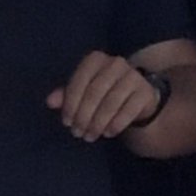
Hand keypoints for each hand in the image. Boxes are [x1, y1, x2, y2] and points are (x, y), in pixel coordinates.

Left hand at [45, 51, 159, 141]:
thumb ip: (65, 95)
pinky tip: (108, 133)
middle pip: (94, 93)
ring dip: (98, 123)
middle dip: (83, 116)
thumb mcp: (82, 92)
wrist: (135, 97)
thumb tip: (49, 102)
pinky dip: (116, 124)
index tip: (66, 122)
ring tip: (90, 136)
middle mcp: (115, 63)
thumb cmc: (102, 92)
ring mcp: (132, 76)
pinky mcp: (145, 91)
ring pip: (111, 102)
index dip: (70, 103)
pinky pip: (128, 110)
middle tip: (78, 133)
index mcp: (95, 59)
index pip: (79, 80)